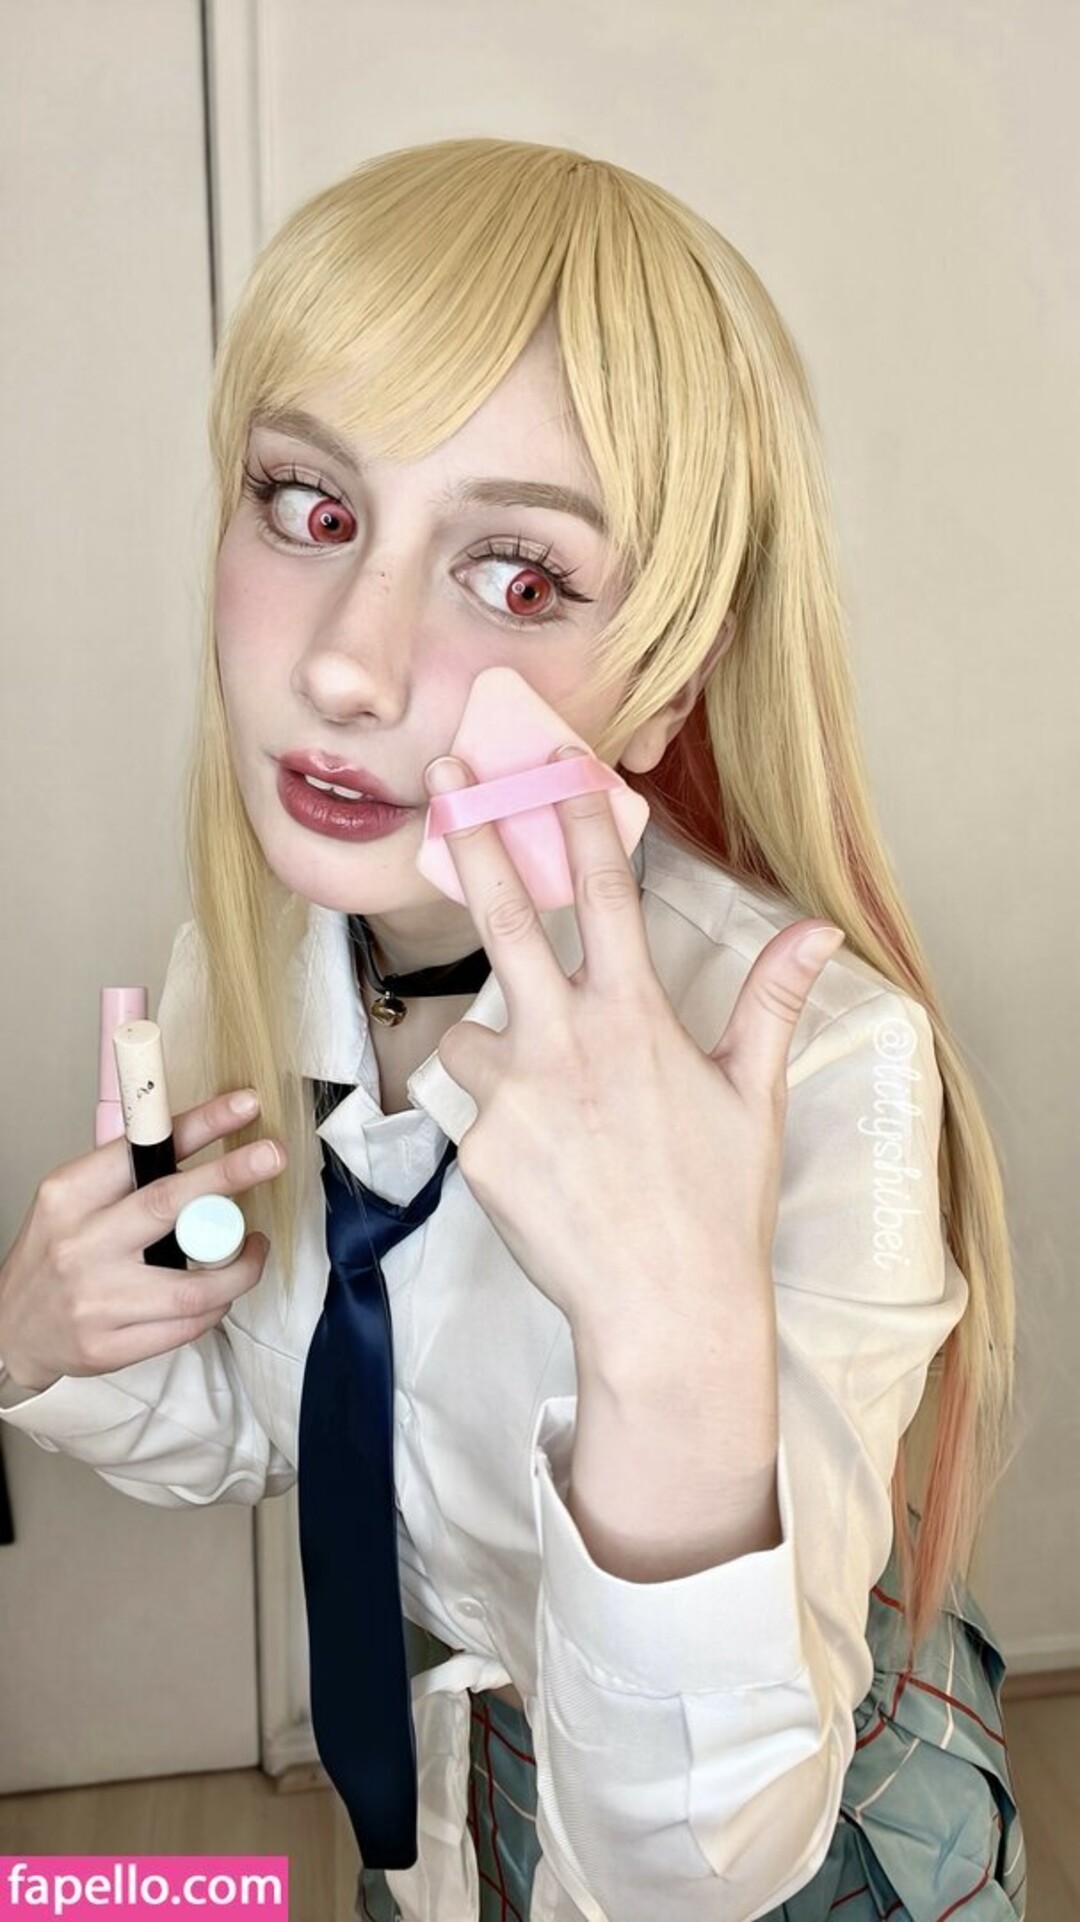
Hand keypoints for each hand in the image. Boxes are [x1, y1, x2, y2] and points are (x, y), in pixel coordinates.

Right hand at [0, 1090, 285, 1391]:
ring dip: (240, 1264)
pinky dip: (216, 1307)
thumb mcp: (72, 1200)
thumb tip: (198, 1137)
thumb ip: (125, 1176)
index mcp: (70, 1196)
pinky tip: (221, 1293)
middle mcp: (81, 1244)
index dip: (198, 1125)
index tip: (243, 1106)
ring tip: (254, 1246)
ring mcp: (96, 1300)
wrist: (9, 1329)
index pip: (140, 1152)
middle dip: (228, 1175)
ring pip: (193, 1284)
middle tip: (272, 1156)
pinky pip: (186, 1327)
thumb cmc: (53, 1255)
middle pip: (168, 1203)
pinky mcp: (110, 1346)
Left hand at [425, 747, 843, 1378]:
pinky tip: (547, 1168)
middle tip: (443, 774)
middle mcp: (568, 1041)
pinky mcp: (478, 1148)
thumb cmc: (718, 1205)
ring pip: (473, 1035)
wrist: (665, 1311)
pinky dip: (499, 1123)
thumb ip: (769, 1003)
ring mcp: (515, 1095)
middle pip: (504, 915)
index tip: (551, 757)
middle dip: (473, 832)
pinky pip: (474, 1111)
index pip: (603, 892)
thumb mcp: (755, 1098)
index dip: (576, 814)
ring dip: (495, 1048)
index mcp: (637, 1019)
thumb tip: (817, 933)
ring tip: (551, 1110)